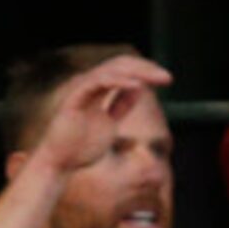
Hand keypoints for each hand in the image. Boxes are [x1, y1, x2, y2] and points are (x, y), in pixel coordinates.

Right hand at [28, 53, 174, 174]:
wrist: (60, 163)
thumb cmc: (81, 146)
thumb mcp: (110, 123)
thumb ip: (121, 106)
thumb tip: (139, 88)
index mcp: (98, 89)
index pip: (124, 70)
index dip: (146, 71)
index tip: (166, 80)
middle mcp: (89, 85)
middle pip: (120, 64)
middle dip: (146, 68)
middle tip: (168, 78)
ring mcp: (81, 90)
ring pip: (111, 69)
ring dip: (137, 72)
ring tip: (157, 78)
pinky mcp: (74, 99)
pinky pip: (97, 83)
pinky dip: (118, 81)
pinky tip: (137, 85)